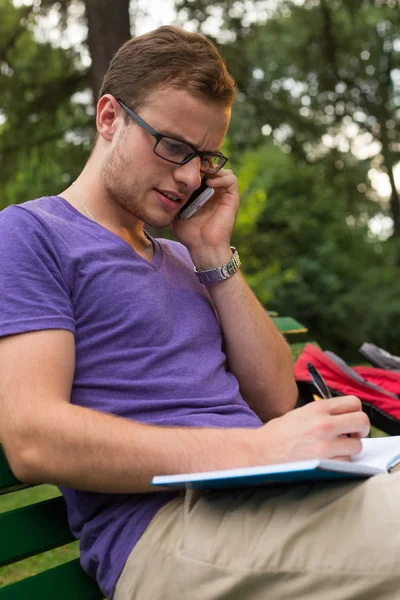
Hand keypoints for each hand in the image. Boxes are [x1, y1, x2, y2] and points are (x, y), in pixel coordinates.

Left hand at [171, 169, 238, 267]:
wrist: (202, 247)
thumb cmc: (189, 234)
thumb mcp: (175, 212)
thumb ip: (171, 199)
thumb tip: (159, 187)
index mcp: (202, 193)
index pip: (201, 171)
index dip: (194, 166)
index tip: (184, 166)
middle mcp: (214, 192)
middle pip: (212, 167)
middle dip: (203, 164)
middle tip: (193, 165)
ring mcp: (223, 195)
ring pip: (223, 170)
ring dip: (213, 169)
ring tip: (202, 174)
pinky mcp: (232, 199)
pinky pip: (231, 179)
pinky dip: (222, 177)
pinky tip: (210, 182)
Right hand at [253, 396, 369, 464]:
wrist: (261, 451)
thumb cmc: (278, 433)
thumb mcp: (301, 413)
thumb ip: (323, 413)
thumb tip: (343, 417)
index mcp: (318, 408)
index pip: (353, 403)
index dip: (355, 412)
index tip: (351, 419)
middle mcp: (324, 424)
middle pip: (362, 421)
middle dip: (361, 429)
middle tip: (353, 435)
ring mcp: (326, 444)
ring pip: (357, 445)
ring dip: (350, 448)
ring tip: (337, 449)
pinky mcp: (325, 463)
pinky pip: (347, 462)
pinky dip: (341, 462)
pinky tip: (329, 459)